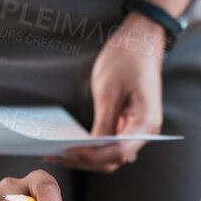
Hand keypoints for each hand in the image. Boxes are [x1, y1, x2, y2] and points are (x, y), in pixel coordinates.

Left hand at [45, 18, 163, 172]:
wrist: (141, 40)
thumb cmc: (127, 60)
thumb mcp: (110, 91)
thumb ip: (103, 123)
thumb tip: (89, 150)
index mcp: (146, 123)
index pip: (118, 153)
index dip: (91, 156)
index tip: (66, 152)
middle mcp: (146, 132)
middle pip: (113, 159)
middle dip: (84, 160)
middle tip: (54, 155)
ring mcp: (137, 129)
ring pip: (110, 154)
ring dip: (85, 156)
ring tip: (56, 151)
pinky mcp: (128, 124)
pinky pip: (109, 142)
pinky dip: (91, 146)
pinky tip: (69, 142)